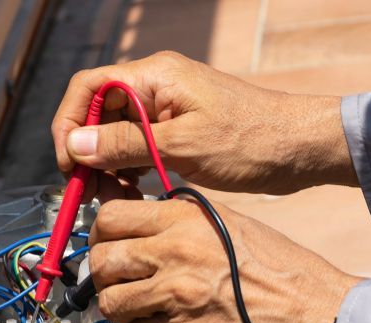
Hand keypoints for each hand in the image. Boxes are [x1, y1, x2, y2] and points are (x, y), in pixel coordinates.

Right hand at [52, 51, 354, 195]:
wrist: (301, 148)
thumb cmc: (253, 140)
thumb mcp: (184, 146)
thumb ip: (126, 145)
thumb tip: (75, 146)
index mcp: (155, 75)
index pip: (88, 88)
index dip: (69, 125)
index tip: (69, 166)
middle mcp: (156, 86)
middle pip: (97, 113)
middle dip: (87, 153)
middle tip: (89, 193)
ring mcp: (167, 109)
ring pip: (116, 134)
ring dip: (106, 166)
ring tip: (112, 198)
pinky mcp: (179, 131)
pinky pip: (138, 147)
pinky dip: (129, 170)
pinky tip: (134, 193)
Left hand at [87, 197, 360, 322]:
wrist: (315, 317)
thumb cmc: (284, 273)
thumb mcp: (232, 224)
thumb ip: (185, 222)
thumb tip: (148, 226)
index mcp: (186, 219)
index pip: (111, 216)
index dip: (102, 232)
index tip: (108, 242)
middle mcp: (173, 252)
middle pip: (102, 259)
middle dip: (103, 273)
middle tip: (118, 279)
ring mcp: (174, 296)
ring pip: (111, 300)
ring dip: (119, 305)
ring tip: (140, 306)